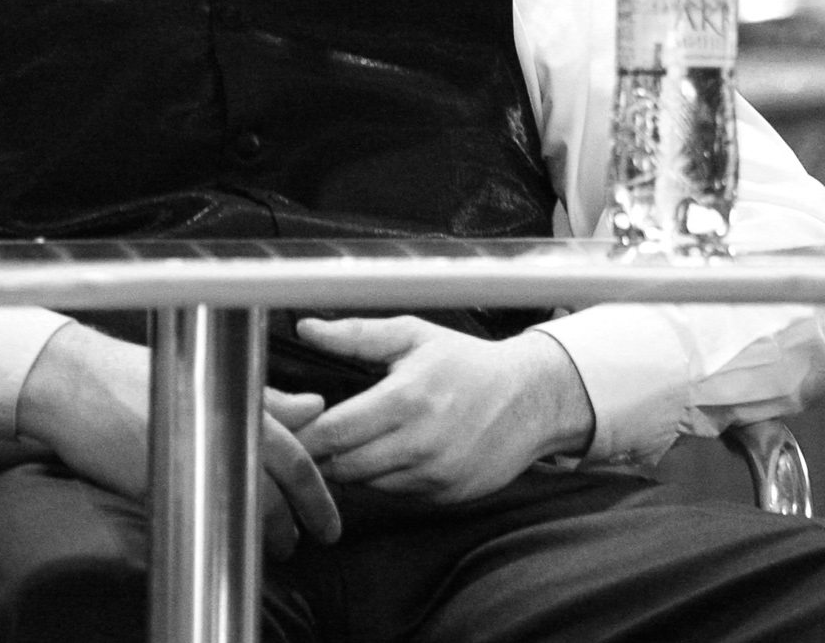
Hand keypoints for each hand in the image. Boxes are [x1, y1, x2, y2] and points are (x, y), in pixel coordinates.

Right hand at [15, 322, 341, 558]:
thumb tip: (314, 407)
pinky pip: (200, 518)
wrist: (74, 382)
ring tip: (271, 545)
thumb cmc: (137, 373)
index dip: (316, 498)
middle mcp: (216, 434)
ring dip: (259, 535)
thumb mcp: (208, 374)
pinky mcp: (154, 488)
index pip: (295, 459)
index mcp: (234, 404)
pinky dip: (220, 531)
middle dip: (291, 526)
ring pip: (240, 513)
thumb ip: (266, 398)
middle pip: (272, 497)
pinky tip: (225, 536)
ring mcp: (186, 464)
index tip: (327, 523)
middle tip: (303, 539)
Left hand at [292, 317, 593, 503]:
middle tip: (317, 433)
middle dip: (322, 452)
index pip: (332, 431)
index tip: (293, 423)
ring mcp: (434, 475)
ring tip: (357, 438)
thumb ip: (356, 335)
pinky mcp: (445, 496)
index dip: (306, 431)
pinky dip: (382, 477)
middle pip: (341, 465)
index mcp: (406, 399)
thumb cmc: (468, 363)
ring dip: (351, 466)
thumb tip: (308, 328)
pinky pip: (394, 494)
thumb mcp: (413, 335)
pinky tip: (391, 451)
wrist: (530, 399)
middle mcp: (420, 443)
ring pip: (364, 484)